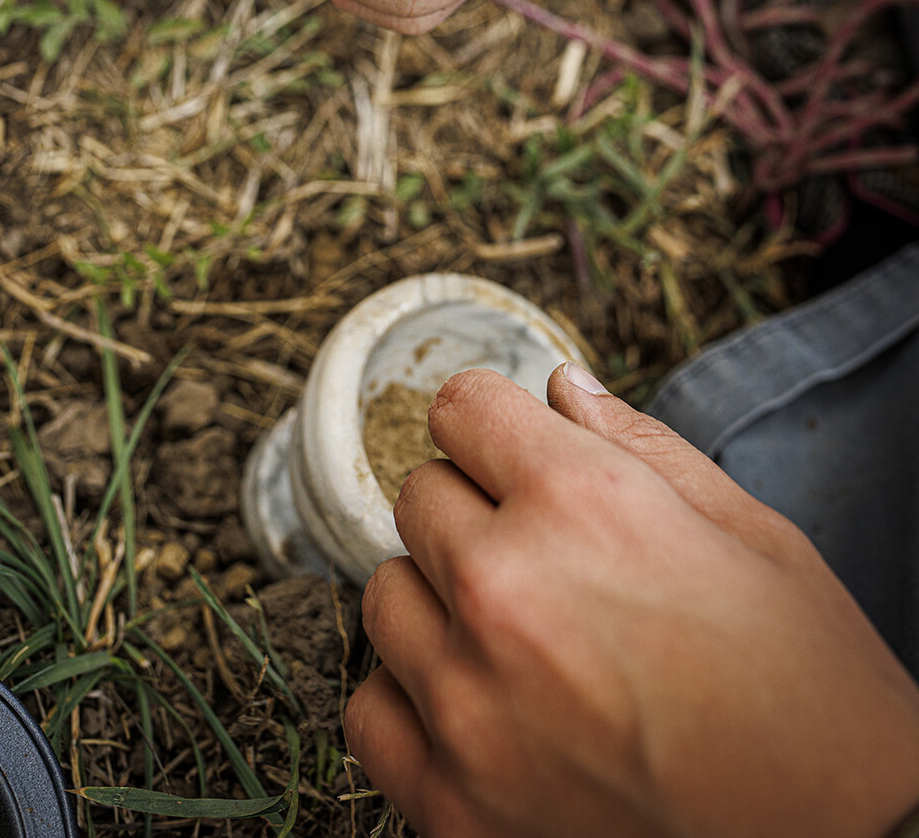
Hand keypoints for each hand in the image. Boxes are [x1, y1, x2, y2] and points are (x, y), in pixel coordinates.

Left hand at [344, 366, 918, 837]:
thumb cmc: (815, 695)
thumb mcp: (755, 537)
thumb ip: (642, 446)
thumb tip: (562, 389)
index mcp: (581, 504)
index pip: (461, 407)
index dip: (492, 423)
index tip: (511, 451)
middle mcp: (506, 591)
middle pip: (419, 496)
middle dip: (473, 508)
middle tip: (542, 554)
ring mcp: (470, 706)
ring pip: (387, 595)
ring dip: (439, 600)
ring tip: (517, 634)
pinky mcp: (453, 806)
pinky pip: (372, 711)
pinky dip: (411, 701)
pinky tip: (478, 706)